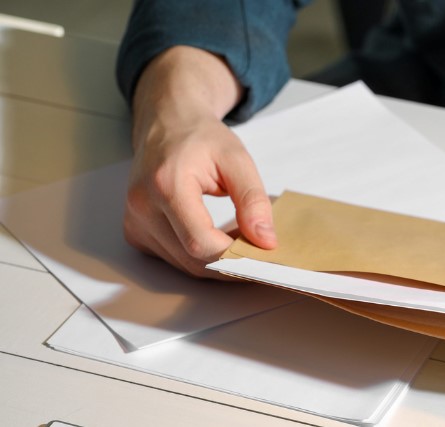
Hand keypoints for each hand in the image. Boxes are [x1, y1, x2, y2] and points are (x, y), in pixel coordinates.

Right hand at [122, 46, 275, 277]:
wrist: (167, 124)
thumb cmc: (200, 137)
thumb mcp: (237, 160)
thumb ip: (253, 200)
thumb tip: (265, 241)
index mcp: (166, 184)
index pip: (200, 242)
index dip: (234, 255)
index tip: (262, 250)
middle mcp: (142, 207)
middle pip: (192, 259)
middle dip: (229, 260)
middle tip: (258, 246)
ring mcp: (134, 222)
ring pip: (184, 265)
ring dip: (216, 259)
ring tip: (239, 235)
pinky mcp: (135, 232)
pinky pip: (173, 258)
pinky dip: (199, 256)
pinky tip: (216, 236)